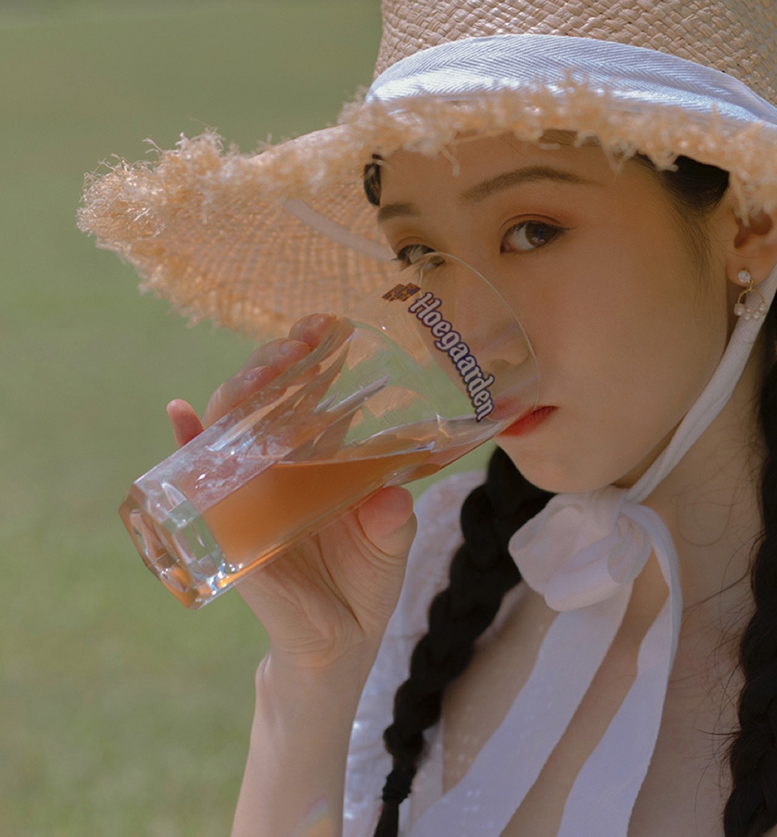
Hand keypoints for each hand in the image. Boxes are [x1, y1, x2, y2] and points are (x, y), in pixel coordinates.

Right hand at [167, 314, 416, 672]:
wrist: (337, 650)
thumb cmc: (365, 589)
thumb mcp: (391, 547)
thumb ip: (395, 521)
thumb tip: (393, 497)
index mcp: (327, 468)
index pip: (317, 403)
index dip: (318, 364)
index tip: (325, 327)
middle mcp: (287, 473)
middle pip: (273, 407)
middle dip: (278, 368)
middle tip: (297, 343)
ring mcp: (255, 497)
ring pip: (237, 433)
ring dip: (240, 397)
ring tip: (255, 372)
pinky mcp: (234, 530)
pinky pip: (203, 483)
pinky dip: (188, 448)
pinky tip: (180, 414)